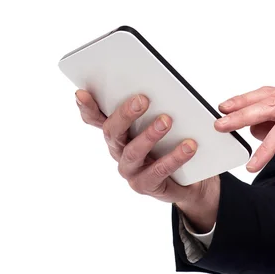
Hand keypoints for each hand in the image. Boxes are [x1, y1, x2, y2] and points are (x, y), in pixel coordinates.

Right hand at [75, 90, 218, 230]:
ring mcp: (130, 170)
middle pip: (113, 131)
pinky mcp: (147, 185)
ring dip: (149, 135)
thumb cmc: (175, 141)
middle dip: (125, 114)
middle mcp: (119, 150)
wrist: (193, 178)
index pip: (96, 118)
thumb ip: (161, 105)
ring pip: (133, 151)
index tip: (82, 92)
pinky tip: (189, 146)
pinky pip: (158, 171)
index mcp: (119, 131)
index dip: (87, 107)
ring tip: (167, 121)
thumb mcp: (168, 120)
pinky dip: (174, 157)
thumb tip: (166, 88)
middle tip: (142, 99)